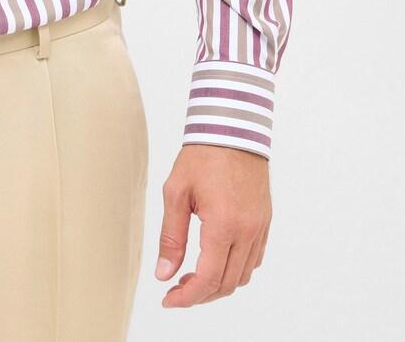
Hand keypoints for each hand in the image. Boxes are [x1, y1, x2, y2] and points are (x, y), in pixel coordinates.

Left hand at [154, 143, 271, 306]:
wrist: (232, 129)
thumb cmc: (202, 156)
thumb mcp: (176, 193)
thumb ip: (171, 236)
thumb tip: (164, 273)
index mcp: (223, 225)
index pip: (207, 279)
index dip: (186, 297)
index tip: (168, 299)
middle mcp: (247, 231)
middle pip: (226, 284)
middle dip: (200, 294)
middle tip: (176, 289)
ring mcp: (259, 228)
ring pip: (242, 276)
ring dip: (218, 284)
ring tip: (193, 276)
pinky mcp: (264, 222)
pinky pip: (253, 259)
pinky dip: (235, 269)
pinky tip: (215, 259)